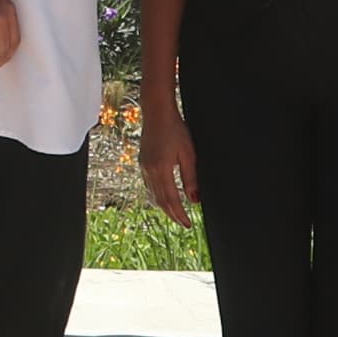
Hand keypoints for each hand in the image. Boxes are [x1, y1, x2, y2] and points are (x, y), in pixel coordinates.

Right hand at [138, 95, 197, 225]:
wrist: (157, 112)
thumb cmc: (175, 129)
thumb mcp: (188, 154)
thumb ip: (191, 178)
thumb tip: (195, 199)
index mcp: (161, 170)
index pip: (172, 200)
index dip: (180, 214)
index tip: (188, 224)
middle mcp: (150, 171)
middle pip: (161, 200)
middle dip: (172, 214)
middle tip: (183, 223)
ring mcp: (144, 167)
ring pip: (153, 194)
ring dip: (164, 206)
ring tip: (175, 214)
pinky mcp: (143, 162)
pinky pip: (149, 185)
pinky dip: (157, 195)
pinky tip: (163, 197)